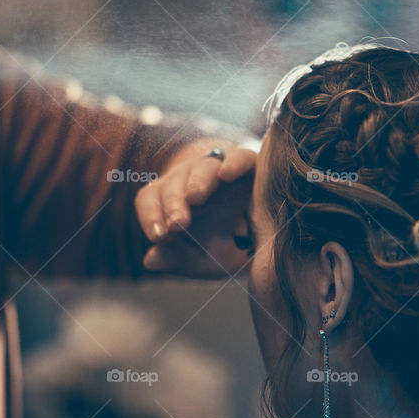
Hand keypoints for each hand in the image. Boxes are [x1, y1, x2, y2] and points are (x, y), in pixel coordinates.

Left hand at [134, 140, 256, 277]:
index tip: (158, 236)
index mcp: (174, 202)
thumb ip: (178, 259)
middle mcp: (191, 181)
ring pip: (203, 167)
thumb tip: (149, 260)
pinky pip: (240, 157)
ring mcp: (221, 171)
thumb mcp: (204, 260)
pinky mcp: (251, 166)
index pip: (150, 199)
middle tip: (179, 224)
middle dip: (173, 204)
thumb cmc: (227, 247)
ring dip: (197, 182)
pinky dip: (233, 162)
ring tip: (196, 197)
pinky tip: (226, 174)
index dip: (150, 215)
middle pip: (174, 183)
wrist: (269, 240)